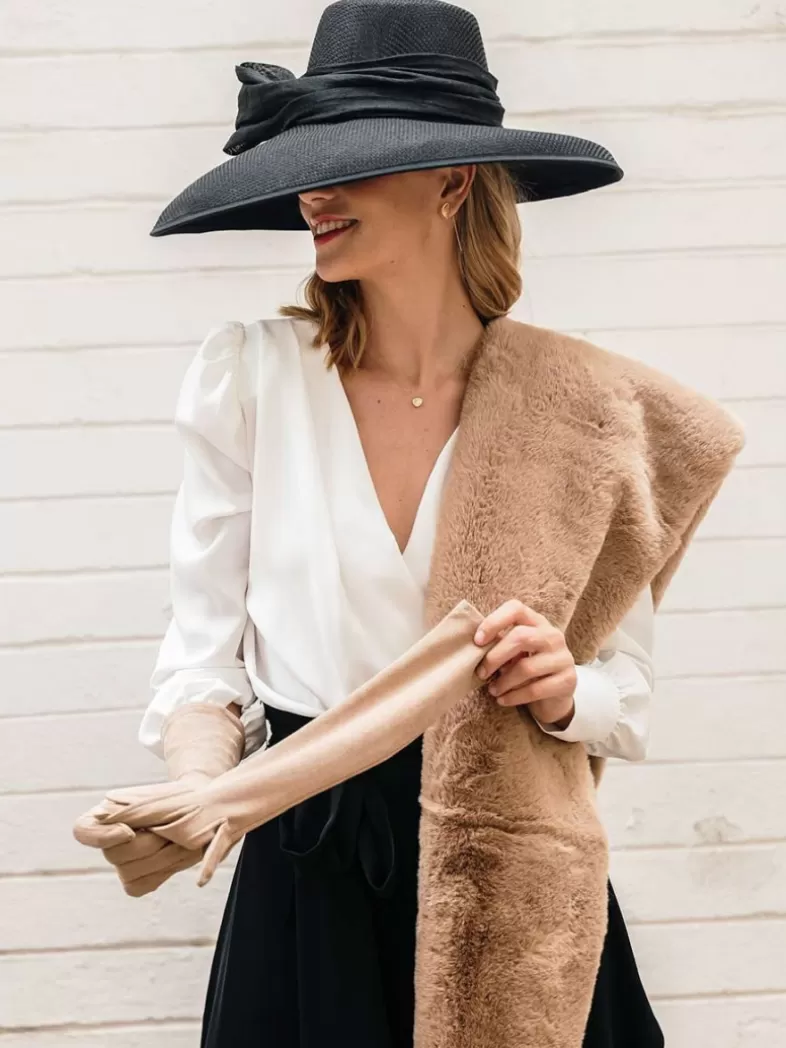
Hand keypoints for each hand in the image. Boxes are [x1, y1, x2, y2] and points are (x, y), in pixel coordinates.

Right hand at [72, 778, 207, 896]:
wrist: (198, 812)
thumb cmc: (174, 800)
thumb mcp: (154, 799)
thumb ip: (130, 812)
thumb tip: (103, 818)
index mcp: (103, 816)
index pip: (82, 831)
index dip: (103, 836)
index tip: (130, 831)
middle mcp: (106, 842)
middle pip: (113, 855)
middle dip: (149, 843)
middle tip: (172, 830)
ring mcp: (120, 864)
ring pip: (129, 871)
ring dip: (161, 856)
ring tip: (181, 841)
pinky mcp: (135, 881)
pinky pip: (139, 886)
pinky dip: (161, 871)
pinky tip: (176, 856)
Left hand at [473, 599, 576, 728]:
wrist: (555, 695)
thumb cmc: (527, 668)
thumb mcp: (514, 653)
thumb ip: (500, 646)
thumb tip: (475, 649)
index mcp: (537, 622)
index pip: (516, 609)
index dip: (494, 621)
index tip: (477, 641)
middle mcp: (553, 635)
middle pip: (520, 637)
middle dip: (495, 656)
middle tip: (481, 673)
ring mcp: (563, 657)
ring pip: (526, 667)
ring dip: (503, 681)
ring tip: (493, 690)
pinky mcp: (567, 680)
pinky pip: (535, 689)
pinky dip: (514, 697)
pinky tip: (503, 700)